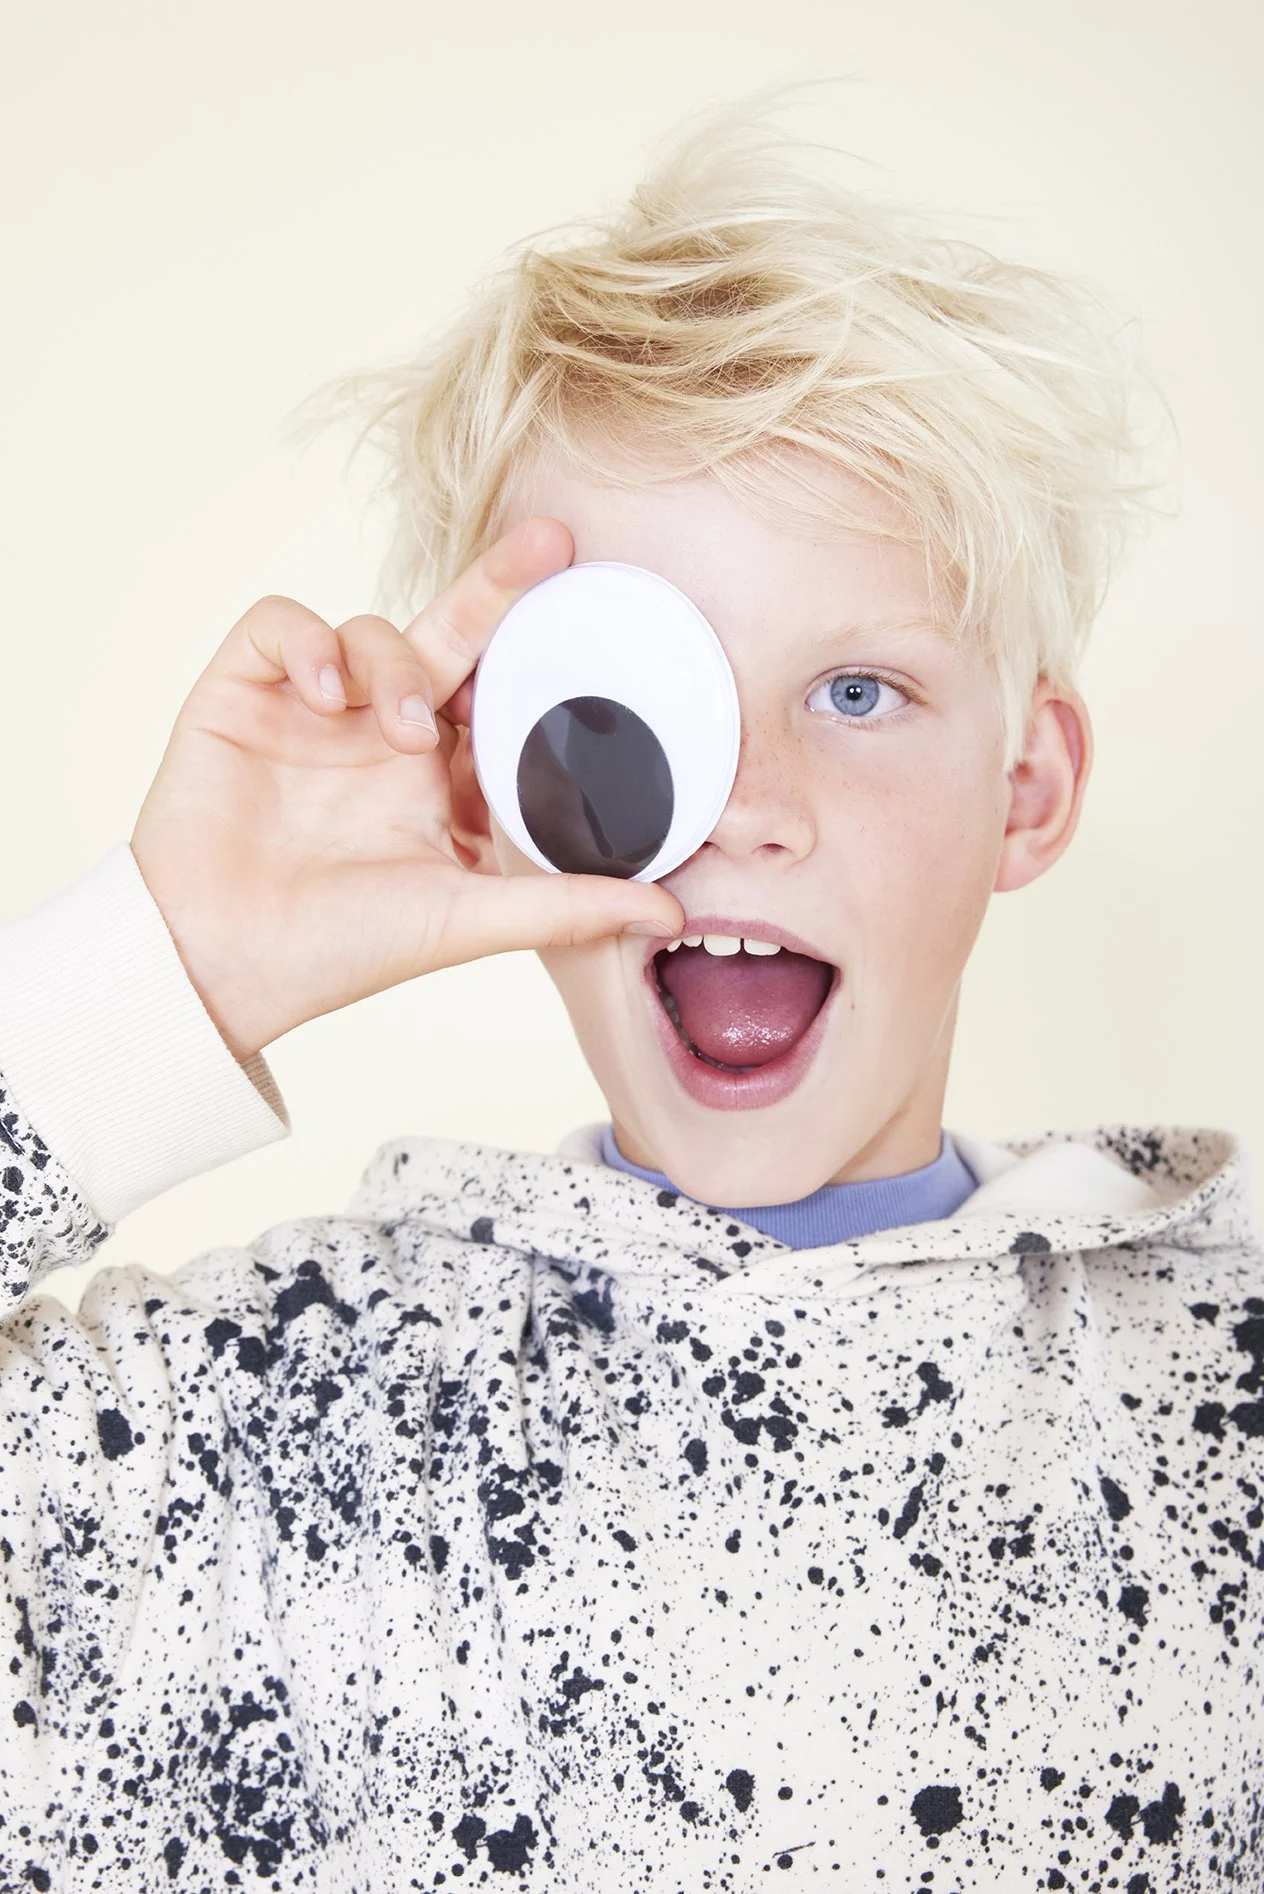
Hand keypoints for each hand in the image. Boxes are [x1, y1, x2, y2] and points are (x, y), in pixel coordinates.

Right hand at [131, 519, 682, 1059]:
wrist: (218, 961)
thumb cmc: (340, 949)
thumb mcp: (466, 919)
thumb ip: (566, 905)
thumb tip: (670, 909)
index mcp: (438, 780)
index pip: (499, 700)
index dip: (538, 663)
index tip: (596, 621)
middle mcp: (382, 733)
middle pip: (451, 638)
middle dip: (499, 587)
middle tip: (554, 542)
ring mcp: (315, 710)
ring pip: (373, 631)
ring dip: (394, 666)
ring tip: (397, 729)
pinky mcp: (245, 690)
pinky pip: (281, 623)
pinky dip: (307, 641)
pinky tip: (322, 692)